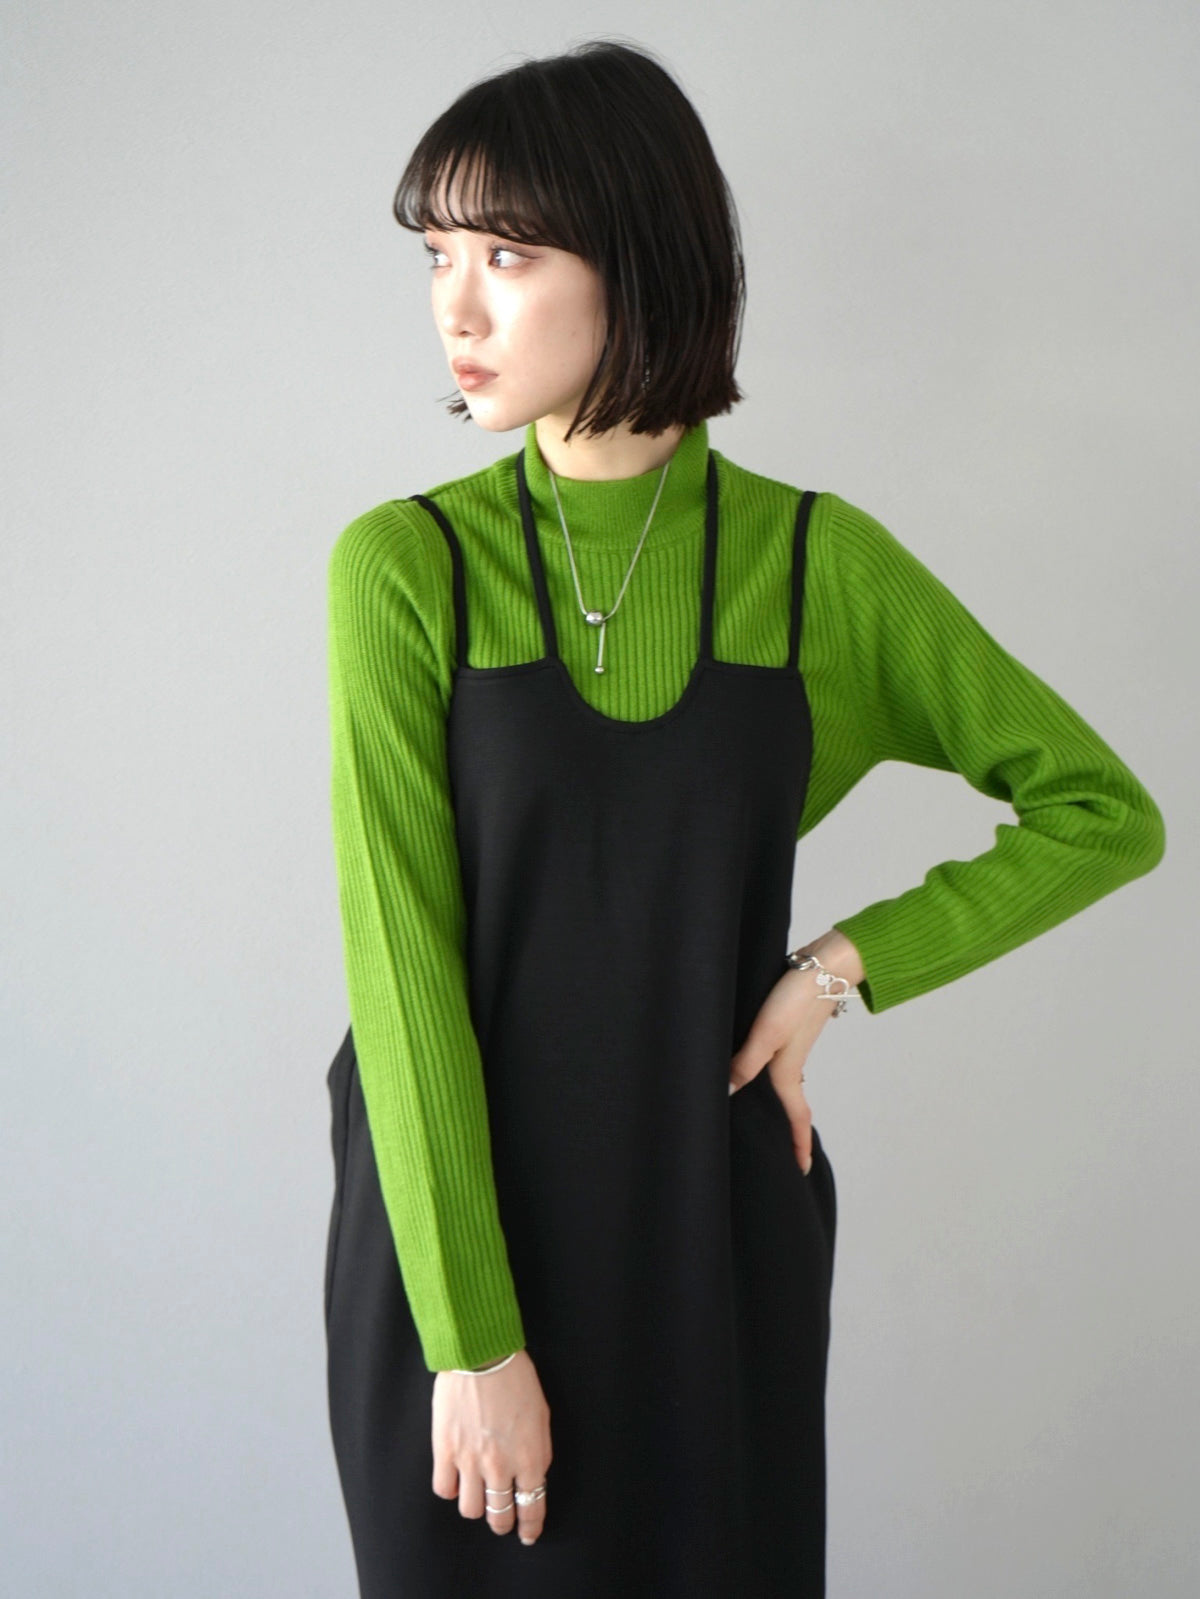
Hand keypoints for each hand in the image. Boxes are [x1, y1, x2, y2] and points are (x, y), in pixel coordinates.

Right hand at [432, 1349, 552, 1546]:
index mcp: (530, 1457)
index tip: (528, 1534)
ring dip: (476, 1506)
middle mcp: (500, 1466)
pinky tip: (456, 1478)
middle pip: (499, 1516)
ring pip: (471, 1509)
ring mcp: (470, 1461)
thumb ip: (538, 1452)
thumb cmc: (516, 1378)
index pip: (531, 1507)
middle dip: (503, 1523)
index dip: (530, 1527)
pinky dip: (451, 1489)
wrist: (482, 1355)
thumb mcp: (541, 1416)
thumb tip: (532, 1477)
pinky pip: (444, 1489)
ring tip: (478, 1495)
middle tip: (502, 1519)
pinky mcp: (445, 1450)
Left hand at [729, 963, 835, 1174]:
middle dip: (787, 1130)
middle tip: (782, 1152)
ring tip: (764, 1114)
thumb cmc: (796, 999)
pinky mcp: (786, 1025)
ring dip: (777, 1101)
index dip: (797, 1144)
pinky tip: (752, 1064)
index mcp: (786, 1070)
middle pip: (789, 1104)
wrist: (824, 963)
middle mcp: (789, 1061)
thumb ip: (745, 1063)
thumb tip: (725, 1094)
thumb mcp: (767, 1033)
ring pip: (782, 1081)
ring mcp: (789, 1044)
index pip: (795, 1117)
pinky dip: (768, 1073)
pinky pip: (776, 1060)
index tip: (801, 1170)